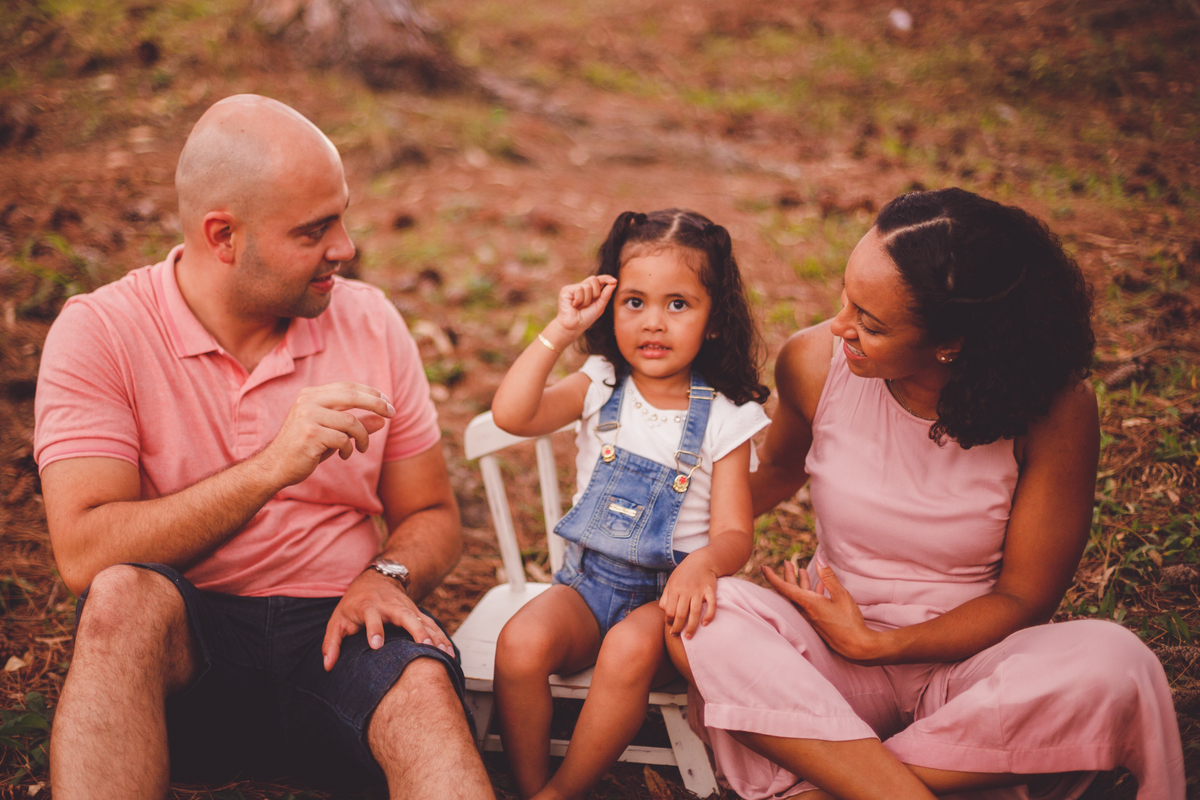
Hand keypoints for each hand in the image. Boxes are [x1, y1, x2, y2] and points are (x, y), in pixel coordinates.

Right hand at [257, 382, 394, 488]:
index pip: (348, 387)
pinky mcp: (309, 434)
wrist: (276, 467)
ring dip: (362, 437)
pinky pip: (342, 439)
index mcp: (311, 395)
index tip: (388, 403)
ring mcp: (307, 417)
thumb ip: (356, 425)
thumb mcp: (334, 433)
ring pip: (350, 422)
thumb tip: (382, 419)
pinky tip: (344, 455)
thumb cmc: (307, 448)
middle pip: (352, 396)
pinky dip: (349, 449)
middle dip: (376, 404)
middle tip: (392, 414)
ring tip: (361, 448)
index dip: (371, 393)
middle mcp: (308, 401)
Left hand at [322, 568, 453, 670]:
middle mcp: (390, 605)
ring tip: (444, 654)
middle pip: (405, 615)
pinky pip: (432, 625)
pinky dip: (442, 638)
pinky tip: (450, 653)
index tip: (376, 646)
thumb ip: (331, 643)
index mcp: (368, 606)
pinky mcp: (417, 612)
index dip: (374, 629)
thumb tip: (327, 666)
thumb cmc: (353, 604)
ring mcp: (407, 608)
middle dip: (416, 630)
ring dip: (434, 636)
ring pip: (423, 620)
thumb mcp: (337, 620)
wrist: (376, 579)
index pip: (372, 617)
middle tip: (424, 646)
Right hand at [553, 275, 616, 337]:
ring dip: (587, 300)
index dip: (606, 278)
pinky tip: (574, 305)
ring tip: (580, 307)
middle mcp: (582, 287)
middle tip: (590, 303)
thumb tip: (614, 282)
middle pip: (594, 279)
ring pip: (587, 286)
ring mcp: (573, 288)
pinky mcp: (566, 290)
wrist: (575, 326)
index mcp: (590, 290)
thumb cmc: (586, 318)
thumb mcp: (600, 306)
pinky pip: (579, 289)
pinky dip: (579, 300)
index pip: (599, 279)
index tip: (614, 281)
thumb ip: (606, 295)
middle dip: (596, 293)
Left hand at [660, 552, 718, 638]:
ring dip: (691, 627)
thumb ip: (666, 596)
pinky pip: (711, 605)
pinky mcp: (710, 590)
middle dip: (678, 628)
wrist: (702, 560)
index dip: (669, 620)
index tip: (671, 626)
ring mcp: (699, 590)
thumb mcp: (671, 581)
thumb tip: (664, 612)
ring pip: (694, 612)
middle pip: (681, 614)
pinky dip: (709, 615)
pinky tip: (705, 624)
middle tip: (677, 636)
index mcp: (674, 589)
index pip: (669, 610)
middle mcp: (686, 590)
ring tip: (689, 637)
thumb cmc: (684, 574)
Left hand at [762, 560, 881, 662]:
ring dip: (801, 584)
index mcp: (808, 604)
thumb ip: (828, 576)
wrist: (856, 647)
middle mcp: (806, 612)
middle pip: (791, 591)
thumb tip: (820, 558)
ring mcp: (811, 618)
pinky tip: (818, 587)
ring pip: (801, 598)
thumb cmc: (849, 621)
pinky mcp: (818, 622)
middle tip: (787, 563)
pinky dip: (811, 593)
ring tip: (802, 571)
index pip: (784, 588)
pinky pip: (809, 605)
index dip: (772, 577)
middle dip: (788, 575)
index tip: (763, 567)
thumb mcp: (841, 595)